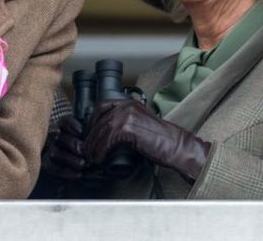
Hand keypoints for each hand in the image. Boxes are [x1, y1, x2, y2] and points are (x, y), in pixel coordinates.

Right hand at [44, 115, 88, 179]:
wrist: (79, 174)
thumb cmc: (90, 153)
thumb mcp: (91, 143)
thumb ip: (92, 137)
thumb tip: (101, 131)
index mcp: (66, 130)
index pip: (64, 122)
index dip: (71, 125)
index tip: (81, 131)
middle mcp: (57, 139)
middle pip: (60, 137)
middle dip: (72, 144)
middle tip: (83, 151)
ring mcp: (51, 152)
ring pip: (55, 152)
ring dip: (70, 159)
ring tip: (82, 164)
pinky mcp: (48, 165)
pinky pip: (53, 168)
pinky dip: (66, 172)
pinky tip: (78, 174)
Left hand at [84, 100, 210, 183]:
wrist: (176, 146)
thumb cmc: (161, 139)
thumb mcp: (140, 123)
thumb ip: (126, 122)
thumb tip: (108, 133)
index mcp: (130, 102)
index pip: (102, 106)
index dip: (93, 120)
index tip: (90, 133)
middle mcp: (127, 105)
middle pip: (99, 120)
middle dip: (91, 137)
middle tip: (87, 150)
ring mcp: (127, 115)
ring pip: (101, 132)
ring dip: (93, 147)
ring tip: (91, 157)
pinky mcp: (127, 128)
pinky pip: (107, 141)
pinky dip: (100, 152)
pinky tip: (99, 159)